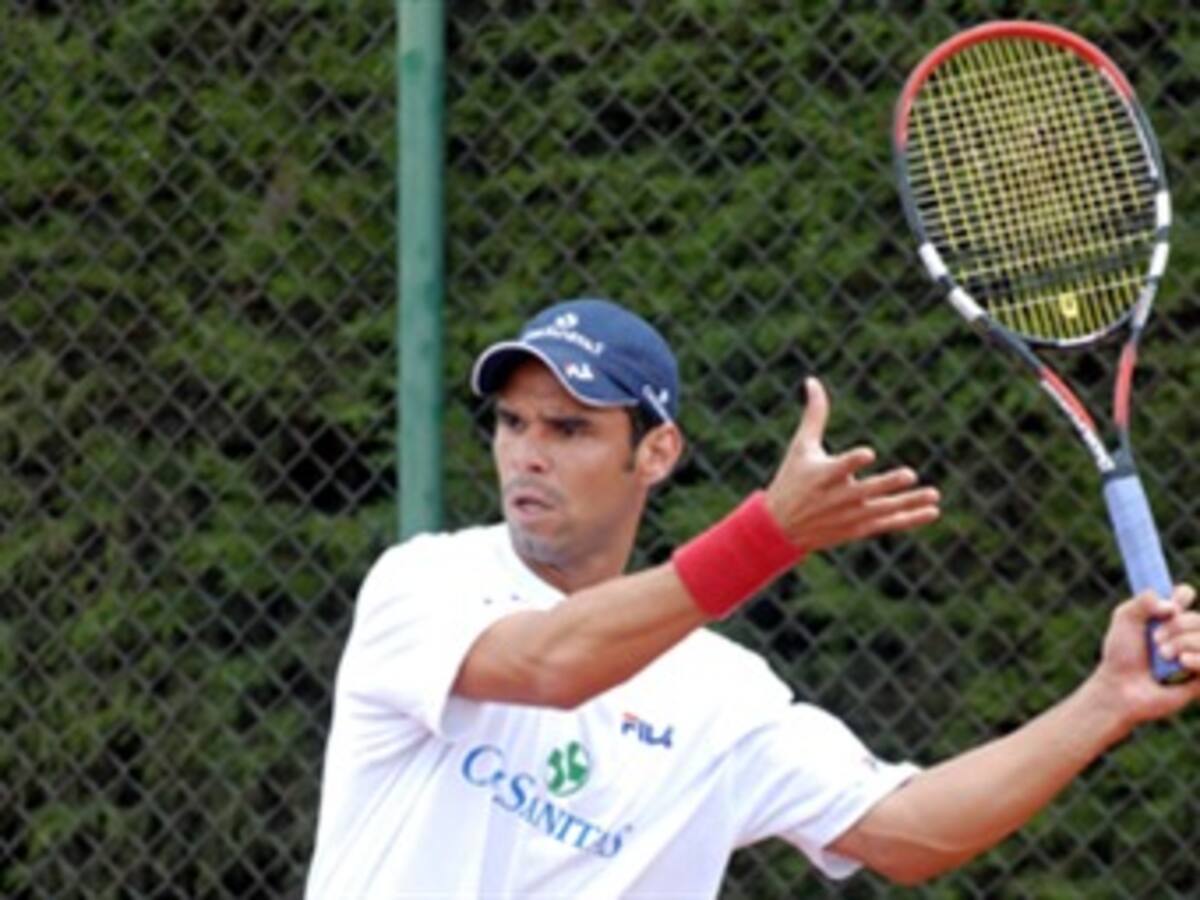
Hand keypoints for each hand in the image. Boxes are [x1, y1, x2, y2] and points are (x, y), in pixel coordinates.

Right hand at [763, 377, 940, 550]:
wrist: (781, 529)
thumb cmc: (792, 480)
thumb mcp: (800, 447)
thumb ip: (814, 415)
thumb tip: (812, 380)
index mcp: (822, 475)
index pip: (839, 467)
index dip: (853, 461)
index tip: (868, 453)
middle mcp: (837, 497)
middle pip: (866, 491)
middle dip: (887, 484)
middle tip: (910, 474)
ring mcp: (849, 515)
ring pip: (883, 509)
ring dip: (908, 502)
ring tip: (933, 494)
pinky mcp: (858, 528)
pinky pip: (888, 523)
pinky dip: (909, 518)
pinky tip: (932, 511)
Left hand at [1089, 585, 1199, 727]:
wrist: (1121, 687)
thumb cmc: (1121, 655)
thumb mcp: (1124, 621)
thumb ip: (1142, 602)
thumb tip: (1170, 604)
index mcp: (1166, 617)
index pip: (1185, 595)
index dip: (1182, 596)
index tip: (1169, 607)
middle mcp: (1184, 634)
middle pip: (1198, 618)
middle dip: (1177, 625)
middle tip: (1155, 639)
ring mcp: (1195, 655)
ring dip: (1184, 643)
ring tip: (1164, 656)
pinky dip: (1197, 659)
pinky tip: (1182, 663)